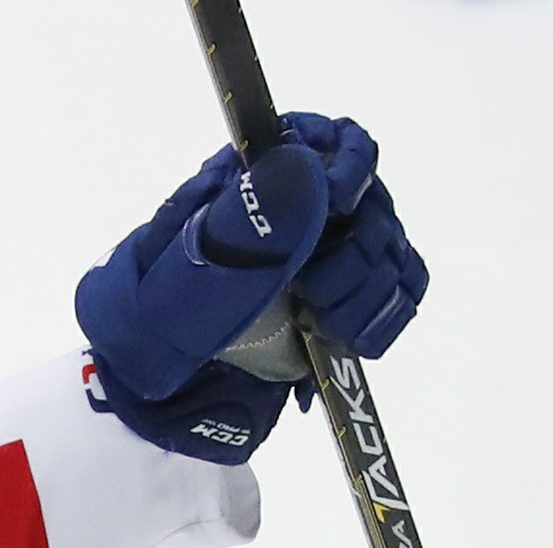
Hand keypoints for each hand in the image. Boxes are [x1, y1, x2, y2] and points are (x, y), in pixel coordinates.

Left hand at [76, 112, 429, 462]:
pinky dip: (381, 319)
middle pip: (373, 202)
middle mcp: (297, 214)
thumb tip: (299, 165)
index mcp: (250, 188)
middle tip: (312, 294)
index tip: (339, 204)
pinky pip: (400, 290)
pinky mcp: (346, 300)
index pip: (328, 140)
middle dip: (353, 255)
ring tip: (318, 326)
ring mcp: (326, 256)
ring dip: (366, 295)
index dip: (346, 163)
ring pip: (391, 250)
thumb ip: (239, 229)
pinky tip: (340, 340)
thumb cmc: (152, 335)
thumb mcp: (179, 285)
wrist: (158, 402)